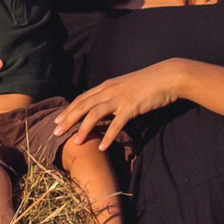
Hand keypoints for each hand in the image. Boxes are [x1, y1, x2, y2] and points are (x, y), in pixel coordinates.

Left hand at [56, 59, 189, 150]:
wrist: (168, 76)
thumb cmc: (149, 82)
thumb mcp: (127, 87)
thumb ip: (115, 95)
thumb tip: (107, 107)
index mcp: (107, 86)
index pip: (82, 98)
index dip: (68, 110)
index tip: (57, 121)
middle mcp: (109, 91)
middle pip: (83, 106)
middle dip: (68, 119)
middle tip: (55, 133)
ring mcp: (120, 98)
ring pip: (94, 114)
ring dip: (83, 128)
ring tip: (75, 142)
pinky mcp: (132, 107)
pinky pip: (117, 124)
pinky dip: (108, 136)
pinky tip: (102, 147)